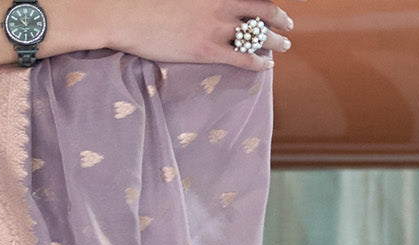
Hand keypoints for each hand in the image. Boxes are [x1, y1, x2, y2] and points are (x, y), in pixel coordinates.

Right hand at [101, 0, 305, 71]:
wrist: (130, 17)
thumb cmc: (151, 6)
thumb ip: (202, 2)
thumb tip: (207, 10)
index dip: (267, 3)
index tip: (275, 8)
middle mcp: (221, 5)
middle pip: (262, 11)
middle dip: (279, 19)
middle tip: (288, 27)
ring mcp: (215, 28)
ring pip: (257, 35)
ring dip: (275, 41)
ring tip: (283, 47)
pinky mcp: (207, 50)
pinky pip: (242, 57)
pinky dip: (258, 62)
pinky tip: (266, 65)